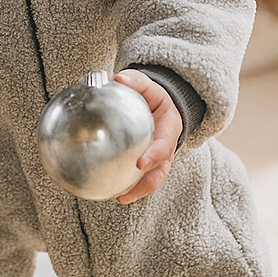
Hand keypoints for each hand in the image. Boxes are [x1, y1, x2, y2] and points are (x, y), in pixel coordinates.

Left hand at [113, 68, 181, 202]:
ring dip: (135, 191)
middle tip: (125, 192)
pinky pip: (139, 179)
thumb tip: (118, 79)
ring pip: (150, 181)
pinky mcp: (146, 166)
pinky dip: (127, 187)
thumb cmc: (152, 96)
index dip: (154, 156)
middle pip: (160, 171)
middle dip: (145, 184)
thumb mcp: (147, 85)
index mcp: (170, 128)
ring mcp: (158, 160)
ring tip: (116, 197)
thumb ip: (135, 81)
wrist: (159, 106)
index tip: (140, 163)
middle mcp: (166, 148)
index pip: (164, 145)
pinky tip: (108, 191)